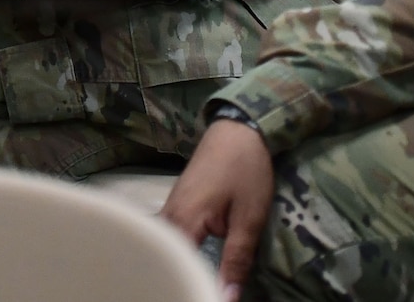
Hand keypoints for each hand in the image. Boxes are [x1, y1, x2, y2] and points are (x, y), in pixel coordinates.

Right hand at [163, 119, 274, 300]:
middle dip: (177, 276)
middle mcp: (169, 216)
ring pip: (164, 245)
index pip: (178, 266)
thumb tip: (227, 297)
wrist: (238, 128)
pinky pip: (169, 234)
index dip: (191, 285)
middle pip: (164, 256)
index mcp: (184, 221)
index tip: (206, 295)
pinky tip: (186, 262)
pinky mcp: (177, 203)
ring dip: (175, 263)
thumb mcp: (249, 219)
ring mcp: (170, 207)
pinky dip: (176, 250)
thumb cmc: (245, 171)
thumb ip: (237, 259)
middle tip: (194, 290)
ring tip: (188, 281)